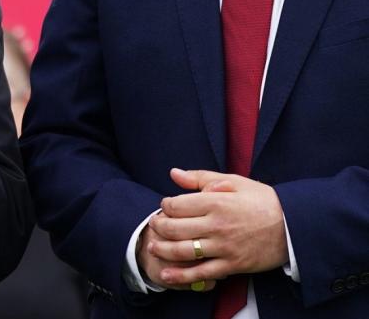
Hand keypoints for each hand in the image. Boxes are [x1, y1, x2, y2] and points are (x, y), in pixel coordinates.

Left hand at [146, 168, 287, 287]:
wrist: (294, 226)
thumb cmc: (263, 201)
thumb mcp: (234, 182)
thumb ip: (200, 178)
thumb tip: (173, 173)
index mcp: (216, 202)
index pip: (176, 205)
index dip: (165, 206)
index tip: (166, 207)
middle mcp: (217, 225)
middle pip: (174, 229)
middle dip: (158, 228)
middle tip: (154, 226)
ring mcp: (225, 247)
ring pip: (183, 252)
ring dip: (163, 250)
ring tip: (154, 247)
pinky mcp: (233, 265)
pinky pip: (202, 272)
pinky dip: (182, 275)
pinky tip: (167, 274)